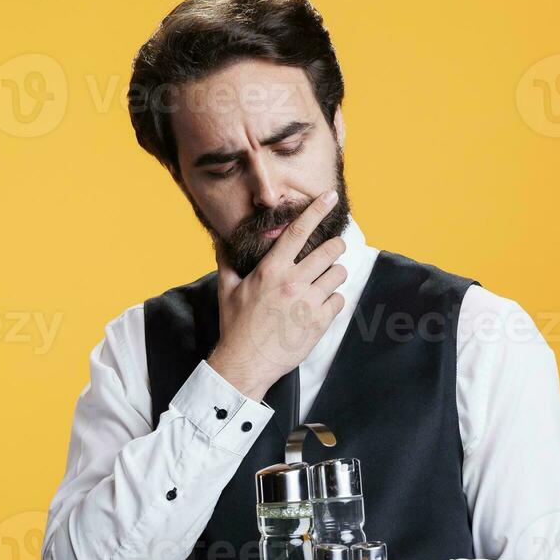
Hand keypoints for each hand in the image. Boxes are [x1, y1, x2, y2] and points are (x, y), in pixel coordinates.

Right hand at [207, 190, 347, 399]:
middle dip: (335, 246)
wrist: (246, 363)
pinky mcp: (319, 322)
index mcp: (271, 270)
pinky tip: (319, 306)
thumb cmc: (236, 326)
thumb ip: (226, 262)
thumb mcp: (227, 290)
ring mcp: (308, 302)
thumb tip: (219, 241)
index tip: (330, 197)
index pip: (298, 231)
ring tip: (323, 281)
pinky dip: (333, 300)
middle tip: (332, 250)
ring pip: (339, 273)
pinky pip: (339, 299)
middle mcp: (292, 282)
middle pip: (330, 250)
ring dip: (334, 274)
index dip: (317, 210)